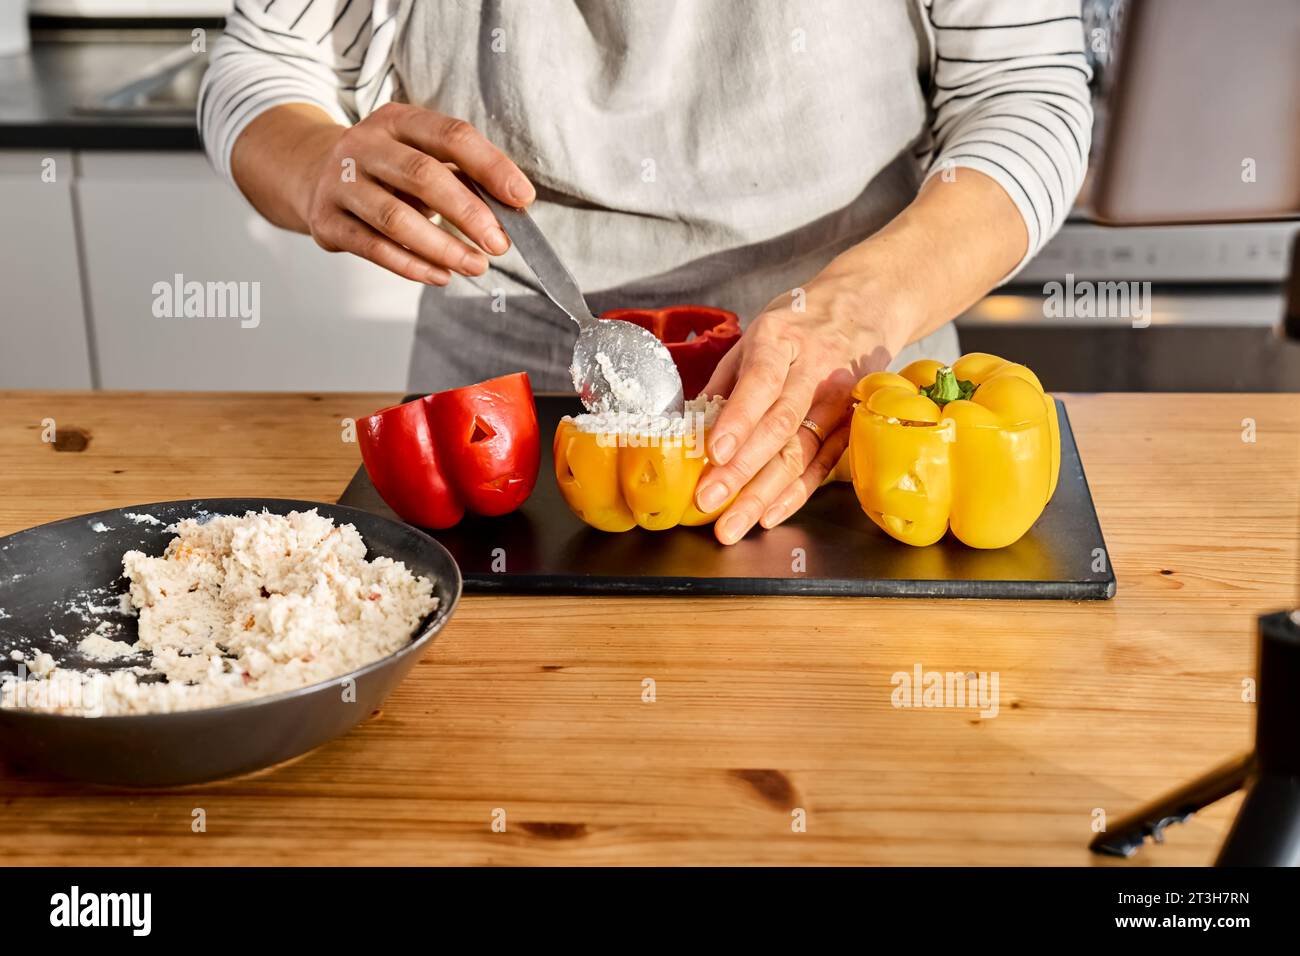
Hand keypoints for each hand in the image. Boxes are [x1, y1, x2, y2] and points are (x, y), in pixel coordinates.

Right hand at [296, 103, 534, 284]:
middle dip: (468, 213)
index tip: (522, 198)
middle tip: (499, 243)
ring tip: (476, 265)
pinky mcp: (327, 220)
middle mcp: (364, 145)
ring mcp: (340, 182)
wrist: (313, 174)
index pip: (451, 136)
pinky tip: (441, 275)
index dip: (491, 166)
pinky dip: (411, 266)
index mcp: (398, 120)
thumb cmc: (387, 170)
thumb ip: (463, 177)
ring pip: (395, 218)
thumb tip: (512, 208)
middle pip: (422, 175)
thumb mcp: (421, 157)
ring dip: (442, 247)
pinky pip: (373, 248)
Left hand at [693, 276, 894, 544]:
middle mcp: (816, 369)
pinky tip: (768, 516)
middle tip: (709, 501)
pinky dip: (794, 495)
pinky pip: (822, 466)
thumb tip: (690, 428)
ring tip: (732, 525)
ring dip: (764, 495)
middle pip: (781, 426)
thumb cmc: (798, 325)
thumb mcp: (755, 337)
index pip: (760, 382)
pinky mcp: (851, 424)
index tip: (714, 452)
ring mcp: (839, 400)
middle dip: (742, 469)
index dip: (738, 420)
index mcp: (781, 340)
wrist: (864, 309)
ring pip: (801, 454)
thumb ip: (726, 382)